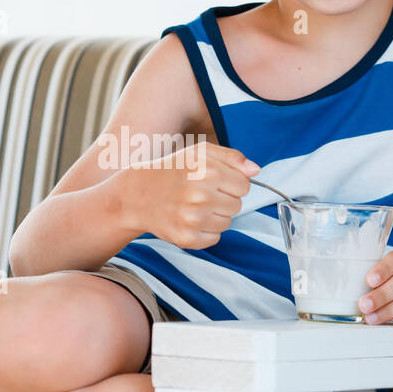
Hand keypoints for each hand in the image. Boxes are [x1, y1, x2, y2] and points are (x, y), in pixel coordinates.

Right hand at [122, 141, 258, 248]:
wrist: (137, 194)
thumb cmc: (172, 170)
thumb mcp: (200, 153)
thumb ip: (231, 158)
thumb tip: (255, 170)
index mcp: (207, 172)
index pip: (244, 185)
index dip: (231, 182)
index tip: (215, 181)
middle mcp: (200, 197)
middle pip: (238, 205)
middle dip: (224, 199)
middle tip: (201, 193)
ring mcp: (193, 220)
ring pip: (227, 223)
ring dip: (215, 215)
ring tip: (194, 205)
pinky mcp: (187, 238)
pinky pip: (214, 238)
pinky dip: (205, 231)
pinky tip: (189, 218)